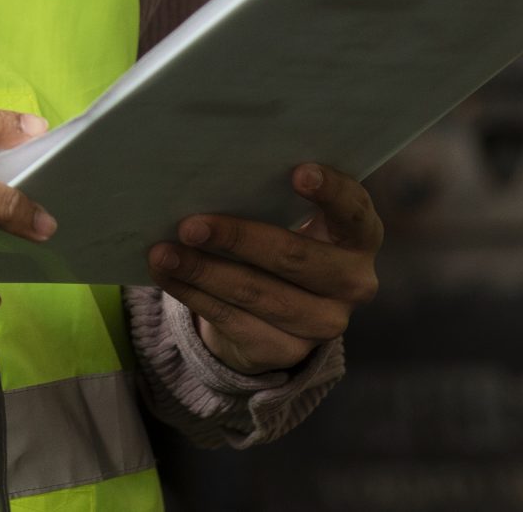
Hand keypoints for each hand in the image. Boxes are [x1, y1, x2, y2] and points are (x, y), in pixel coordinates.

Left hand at [145, 163, 382, 374]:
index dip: (331, 192)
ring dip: (203, 271)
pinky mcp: (290, 351)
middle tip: (189, 225)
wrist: (272, 311)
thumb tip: (209, 177)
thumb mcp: (285, 217)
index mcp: (360, 237)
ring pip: (257, 293)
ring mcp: (325, 323)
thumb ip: (269, 197)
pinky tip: (168, 276)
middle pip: (294, 257)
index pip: (354, 211)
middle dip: (238, 238)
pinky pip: (235, 320)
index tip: (298, 172)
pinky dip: (195, 294)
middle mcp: (353, 282)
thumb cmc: (277, 239)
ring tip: (162, 252)